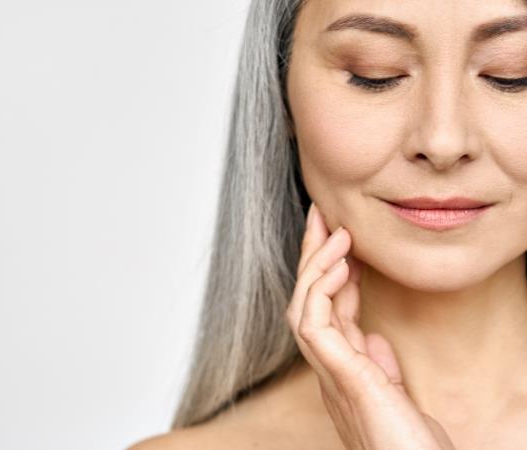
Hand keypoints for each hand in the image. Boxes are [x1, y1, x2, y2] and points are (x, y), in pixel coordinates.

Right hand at [285, 202, 455, 449]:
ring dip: (315, 266)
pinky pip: (313, 324)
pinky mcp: (341, 378)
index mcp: (340, 371)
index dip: (329, 273)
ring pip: (302, 308)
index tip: (338, 239)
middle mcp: (328, 370)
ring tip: (333, 230)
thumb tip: (374, 338)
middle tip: (318, 215)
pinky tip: (341, 266)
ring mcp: (330, 375)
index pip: (327, 312)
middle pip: (308, 302)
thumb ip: (378, 365)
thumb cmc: (409, 447)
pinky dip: (321, 290)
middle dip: (311, 257)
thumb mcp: (395, 396)